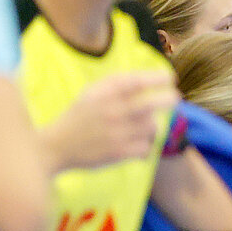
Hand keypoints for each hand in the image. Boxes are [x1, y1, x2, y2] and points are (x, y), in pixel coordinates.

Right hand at [44, 70, 176, 170]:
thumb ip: (116, 84)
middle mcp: (112, 112)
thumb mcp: (91, 93)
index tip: (170, 78)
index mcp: (104, 94)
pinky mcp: (120, 153)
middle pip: (152, 104)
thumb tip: (149, 77)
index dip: (158, 78)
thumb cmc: (79, 116)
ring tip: (138, 126)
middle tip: (175, 98)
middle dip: (168, 99)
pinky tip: (132, 143)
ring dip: (151, 126)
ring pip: (152, 127)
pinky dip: (144, 145)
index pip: (138, 82)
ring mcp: (117, 133)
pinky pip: (147, 146)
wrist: (57, 147)